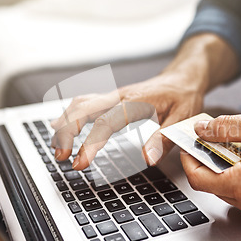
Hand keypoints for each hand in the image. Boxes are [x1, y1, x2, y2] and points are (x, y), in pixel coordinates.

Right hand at [50, 33, 239, 169]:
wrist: (184, 77)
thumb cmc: (183, 97)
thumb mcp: (182, 120)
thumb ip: (164, 139)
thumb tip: (148, 159)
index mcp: (135, 103)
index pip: (105, 124)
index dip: (90, 144)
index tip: (80, 162)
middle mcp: (120, 96)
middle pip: (83, 109)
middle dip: (67, 132)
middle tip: (60, 156)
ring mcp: (114, 96)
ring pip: (80, 104)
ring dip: (65, 123)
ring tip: (57, 146)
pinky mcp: (113, 98)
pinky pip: (85, 102)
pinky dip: (70, 114)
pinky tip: (62, 125)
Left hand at [180, 113, 240, 220]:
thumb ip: (224, 128)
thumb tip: (201, 129)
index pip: (198, 179)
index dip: (188, 160)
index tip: (188, 143)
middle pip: (213, 184)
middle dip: (208, 159)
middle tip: (212, 135)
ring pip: (229, 188)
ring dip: (226, 165)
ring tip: (237, 142)